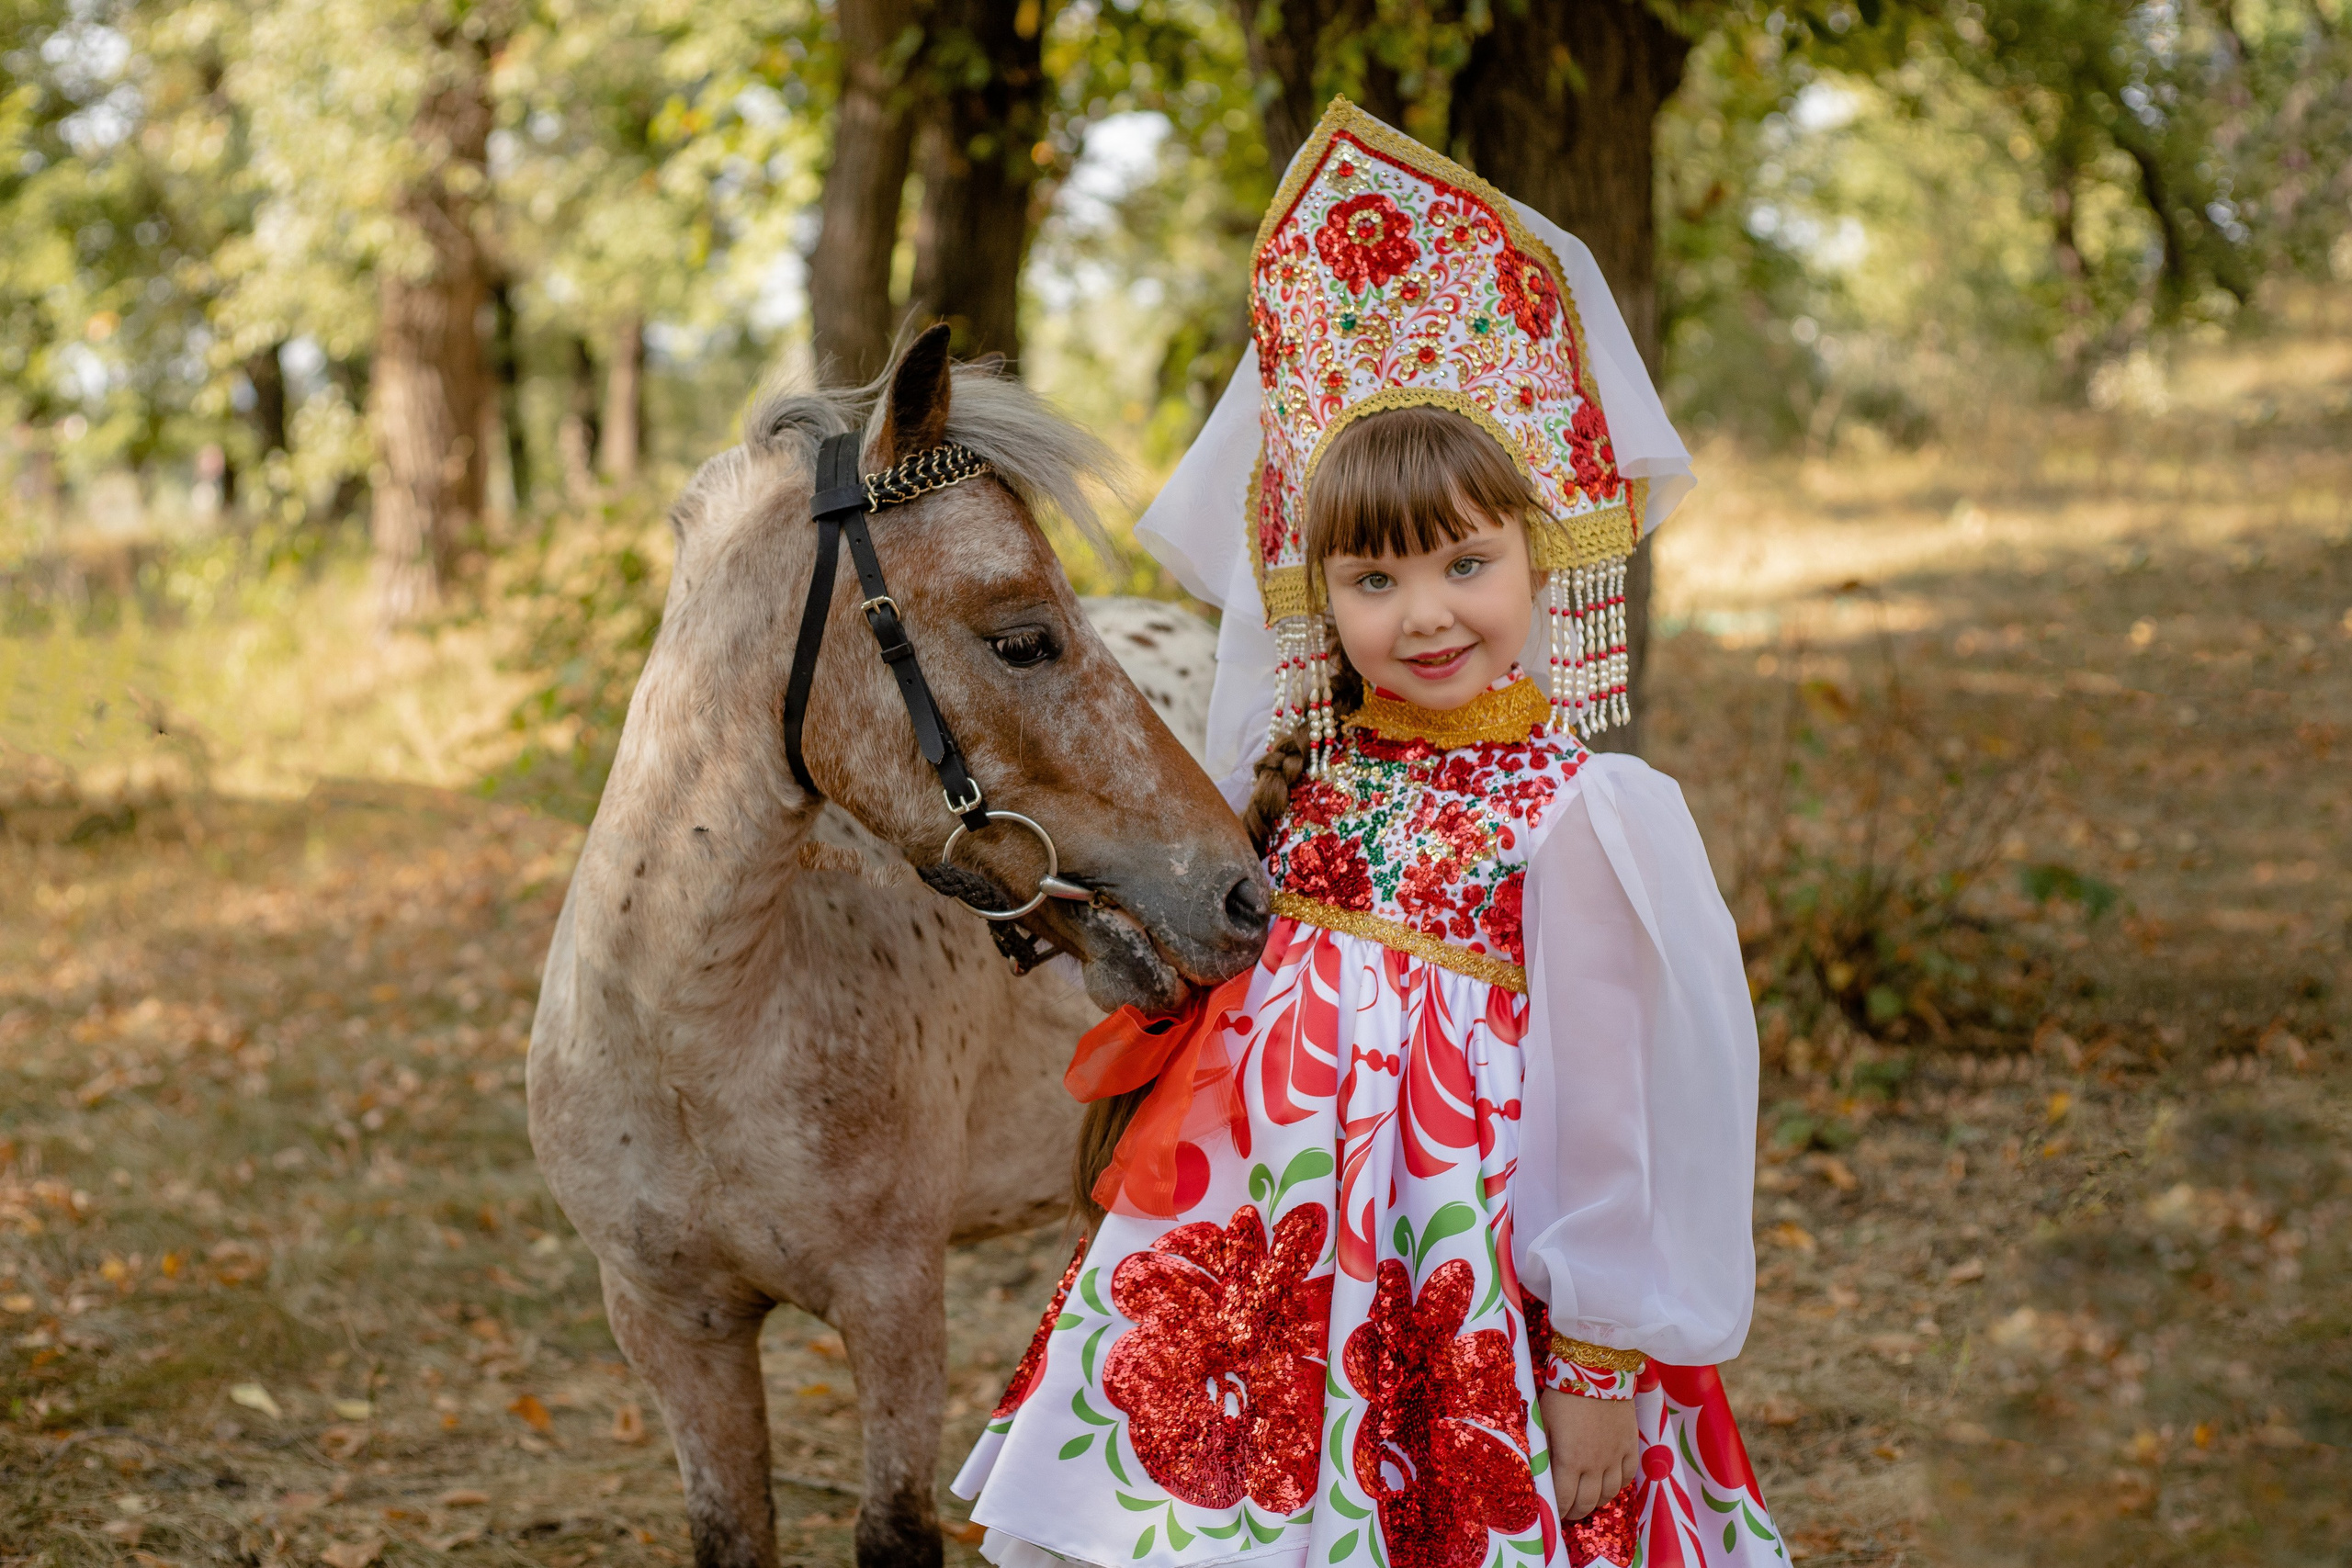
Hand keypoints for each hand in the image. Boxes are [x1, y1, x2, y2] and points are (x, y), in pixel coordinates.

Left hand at [1537, 1387, 1639, 1520]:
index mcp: (1570, 1460)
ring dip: (1596, 1502)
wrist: (1597, 1370)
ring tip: (1587, 1500)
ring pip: (1609, 1493)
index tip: (1553, 1512)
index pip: (1564, 1498)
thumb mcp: (1544, 1422)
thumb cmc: (1563, 1395)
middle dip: (1575, 1512)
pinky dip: (1618, 1486)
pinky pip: (1627, 1477)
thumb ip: (1543, 1451)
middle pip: (1587, 1502)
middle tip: (1568, 1511)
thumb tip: (1539, 1473)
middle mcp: (1595, 1464)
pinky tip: (1608, 1484)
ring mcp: (1616, 1456)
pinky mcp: (1630, 1446)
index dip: (1557, 1509)